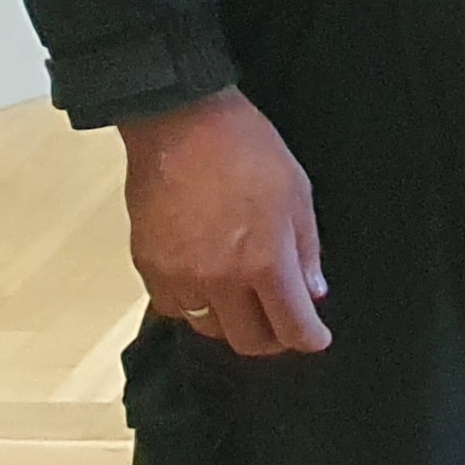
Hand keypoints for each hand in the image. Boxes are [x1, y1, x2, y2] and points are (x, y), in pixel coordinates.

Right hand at [121, 88, 329, 357]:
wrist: (181, 124)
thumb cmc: (248, 150)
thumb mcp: (297, 193)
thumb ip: (306, 250)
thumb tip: (313, 292)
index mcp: (265, 262)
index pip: (291, 326)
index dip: (309, 338)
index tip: (316, 337)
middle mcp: (221, 280)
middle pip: (248, 340)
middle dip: (272, 339)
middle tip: (282, 324)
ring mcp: (180, 278)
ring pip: (209, 328)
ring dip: (232, 323)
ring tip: (244, 302)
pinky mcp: (149, 268)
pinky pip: (174, 308)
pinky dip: (194, 305)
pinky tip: (206, 285)